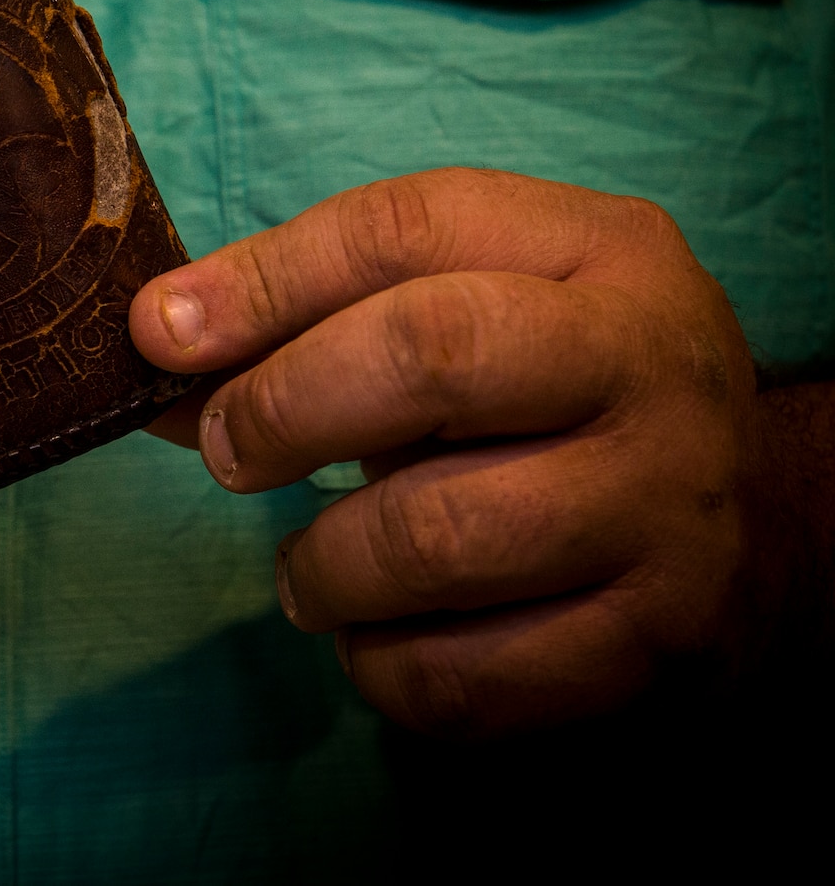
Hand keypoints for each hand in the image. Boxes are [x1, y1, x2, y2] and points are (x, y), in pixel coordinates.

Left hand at [128, 168, 758, 736]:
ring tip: (308, 569)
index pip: (404, 230)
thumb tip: (156, 340)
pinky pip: (468, 675)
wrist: (748, 524)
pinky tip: (377, 635)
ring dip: (324, 564)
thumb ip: (311, 313)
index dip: (262, 282)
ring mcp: (668, 508)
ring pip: (439, 535)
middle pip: (431, 355)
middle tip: (228, 453)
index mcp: (597, 250)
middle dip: (285, 407)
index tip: (159, 334)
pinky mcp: (657, 642)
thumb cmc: (549, 393)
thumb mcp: (464, 304)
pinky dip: (381, 665)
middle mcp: (651, 364)